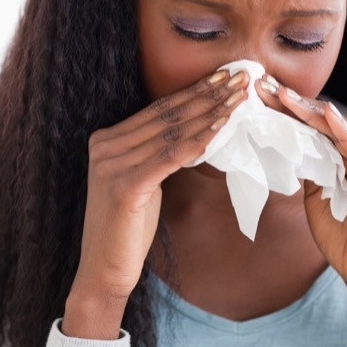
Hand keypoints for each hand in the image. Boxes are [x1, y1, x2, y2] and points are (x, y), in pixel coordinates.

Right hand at [62, 68, 248, 338]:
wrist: (104, 271)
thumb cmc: (128, 230)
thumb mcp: (144, 183)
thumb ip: (159, 154)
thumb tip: (199, 129)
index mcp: (106, 140)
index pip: (159, 110)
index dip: (194, 91)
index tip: (225, 76)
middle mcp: (104, 146)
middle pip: (167, 116)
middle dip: (208, 94)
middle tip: (241, 77)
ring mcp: (110, 164)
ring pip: (172, 133)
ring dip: (211, 113)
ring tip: (240, 98)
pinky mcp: (123, 186)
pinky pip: (170, 157)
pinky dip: (199, 141)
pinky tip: (222, 128)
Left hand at [255, 76, 346, 342]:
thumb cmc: (342, 234)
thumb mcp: (312, 195)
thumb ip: (302, 169)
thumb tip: (277, 147)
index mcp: (342, 157)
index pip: (310, 126)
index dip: (284, 109)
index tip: (256, 93)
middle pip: (322, 122)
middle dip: (291, 102)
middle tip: (262, 83)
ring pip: (338, 130)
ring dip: (311, 111)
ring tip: (285, 94)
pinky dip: (344, 132)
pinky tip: (329, 116)